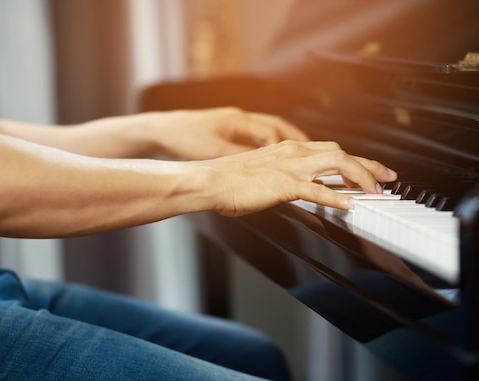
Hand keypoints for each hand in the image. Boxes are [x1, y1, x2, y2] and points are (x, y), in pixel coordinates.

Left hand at [152, 107, 308, 159]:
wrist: (161, 130)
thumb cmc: (183, 137)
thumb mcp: (214, 150)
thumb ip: (240, 157)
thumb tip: (262, 164)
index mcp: (238, 120)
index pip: (272, 132)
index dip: (286, 148)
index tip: (296, 161)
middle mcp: (239, 118)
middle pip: (277, 126)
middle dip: (297, 138)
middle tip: (316, 150)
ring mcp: (233, 123)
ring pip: (267, 129)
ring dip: (285, 140)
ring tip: (300, 152)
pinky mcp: (226, 130)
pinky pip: (255, 135)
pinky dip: (267, 144)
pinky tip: (270, 156)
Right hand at [195, 140, 397, 214]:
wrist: (210, 181)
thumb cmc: (230, 180)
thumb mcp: (263, 174)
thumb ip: (285, 178)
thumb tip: (300, 189)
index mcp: (288, 149)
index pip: (331, 151)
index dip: (355, 161)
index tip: (370, 171)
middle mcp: (293, 152)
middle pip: (342, 153)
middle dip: (369, 165)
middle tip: (388, 178)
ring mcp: (290, 167)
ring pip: (337, 164)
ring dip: (361, 177)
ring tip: (376, 192)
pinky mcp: (283, 184)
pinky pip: (317, 190)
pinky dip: (337, 197)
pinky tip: (350, 205)